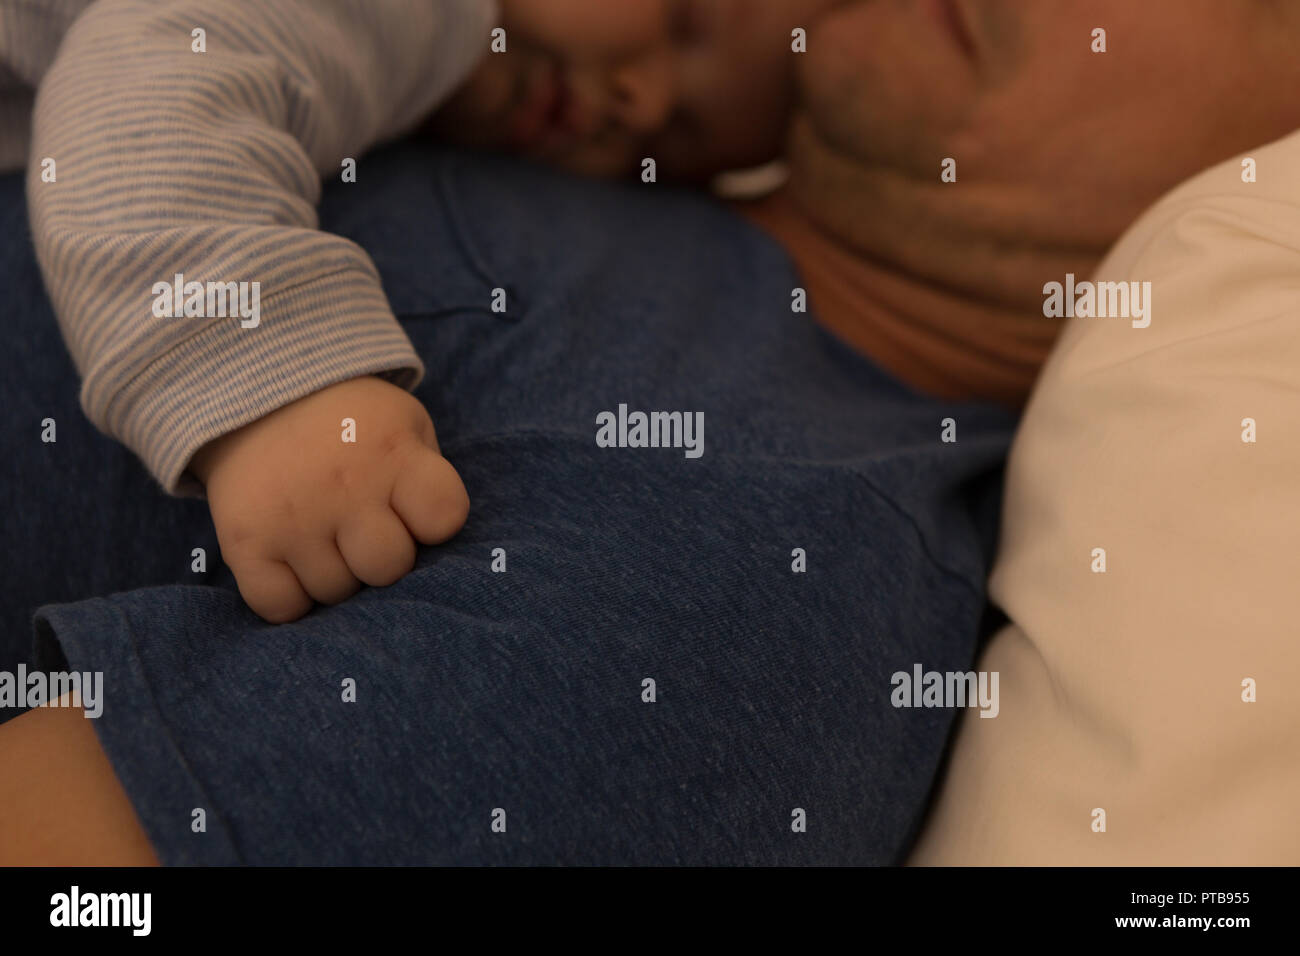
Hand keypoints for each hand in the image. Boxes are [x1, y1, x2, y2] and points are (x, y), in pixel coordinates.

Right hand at [189, 375, 468, 622]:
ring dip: (335, 574)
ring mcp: (292, 517)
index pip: (444, 516)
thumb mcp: (403, 426)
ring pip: (335, 592)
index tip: (415, 512)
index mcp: (394, 454)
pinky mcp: (244, 541)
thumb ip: (426, 480)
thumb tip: (432, 548)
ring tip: (323, 535)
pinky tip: (292, 562)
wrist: (256, 401)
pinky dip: (290, 596)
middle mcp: (345, 486)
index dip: (436, 524)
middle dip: (382, 557)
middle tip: (363, 531)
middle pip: (388, 567)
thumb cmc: (349, 427)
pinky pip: (282, 607)